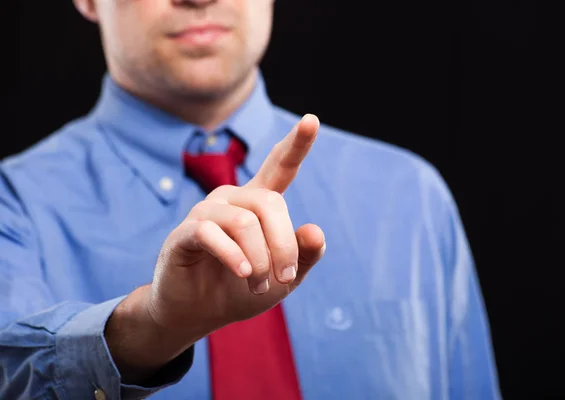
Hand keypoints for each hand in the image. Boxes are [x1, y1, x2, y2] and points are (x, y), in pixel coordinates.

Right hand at [147, 114, 324, 336]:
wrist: (201, 312)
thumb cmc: (243, 289)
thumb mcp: (284, 278)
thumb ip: (303, 255)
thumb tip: (315, 230)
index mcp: (258, 203)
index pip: (280, 167)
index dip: (296, 145)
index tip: (312, 119)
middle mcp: (232, 198)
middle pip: (269, 203)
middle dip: (283, 245)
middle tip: (284, 278)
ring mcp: (206, 212)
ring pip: (244, 221)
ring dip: (259, 260)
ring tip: (257, 284)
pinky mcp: (185, 232)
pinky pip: (212, 233)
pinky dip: (233, 256)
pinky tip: (242, 273)